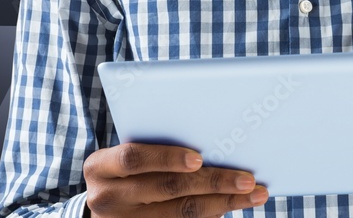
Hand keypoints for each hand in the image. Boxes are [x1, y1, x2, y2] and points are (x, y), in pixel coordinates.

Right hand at [83, 143, 268, 216]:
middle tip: (247, 179)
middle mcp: (106, 198)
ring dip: (222, 203)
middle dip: (212, 182)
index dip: (166, 158)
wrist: (103, 206)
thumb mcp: (125, 155)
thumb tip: (210, 143)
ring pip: (180, 214)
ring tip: (252, 194)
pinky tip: (231, 206)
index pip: (133, 158)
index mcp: (100, 167)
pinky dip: (211, 215)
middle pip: (166, 189)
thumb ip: (153, 145)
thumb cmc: (124, 170)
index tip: (199, 158)